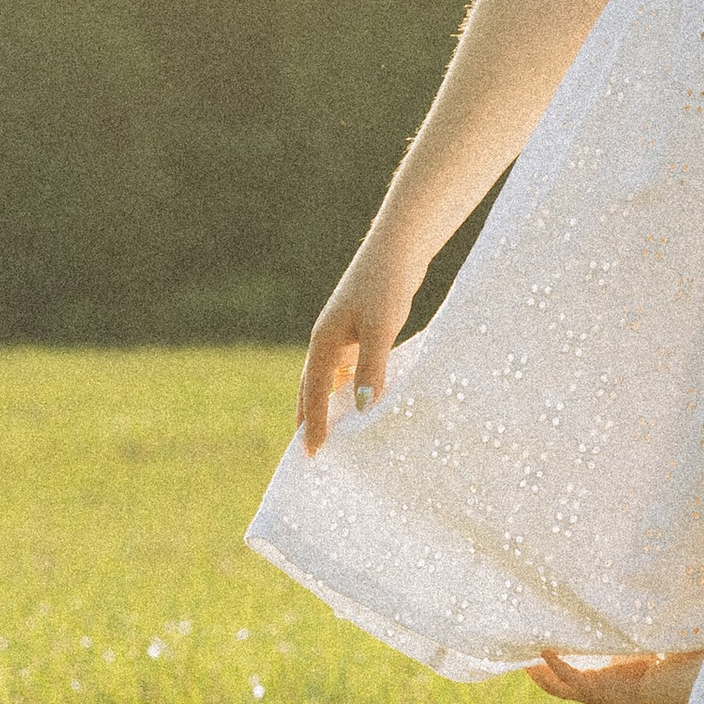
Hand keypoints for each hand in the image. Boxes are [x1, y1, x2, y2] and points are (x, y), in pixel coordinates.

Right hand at [296, 239, 426, 453]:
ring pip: (326, 378)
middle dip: (308, 418)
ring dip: (324, 404)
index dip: (313, 424)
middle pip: (310, 388)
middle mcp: (326, 340)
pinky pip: (344, 368)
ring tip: (328, 432)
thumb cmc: (387, 286)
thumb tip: (362, 409)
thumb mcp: (381, 330)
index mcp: (323, 343)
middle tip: (307, 451)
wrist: (397, 250)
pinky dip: (344, 387)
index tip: (311, 454)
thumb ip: (371, 368)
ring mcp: (340, 334)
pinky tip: (357, 397)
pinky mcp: (356, 329)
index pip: (314, 393)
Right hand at [526, 649, 699, 703]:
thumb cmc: (662, 663)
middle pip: (558, 687)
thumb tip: (628, 604)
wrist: (676, 682)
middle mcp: (597, 691)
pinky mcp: (597, 690)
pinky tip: (543, 652)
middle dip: (539, 674)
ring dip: (540, 675)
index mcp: (605, 682)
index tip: (540, 650)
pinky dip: (556, 666)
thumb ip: (626, 633)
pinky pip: (570, 678)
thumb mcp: (636, 645)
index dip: (556, 667)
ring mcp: (595, 693)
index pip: (574, 677)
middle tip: (520, 656)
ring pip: (558, 688)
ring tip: (523, 659)